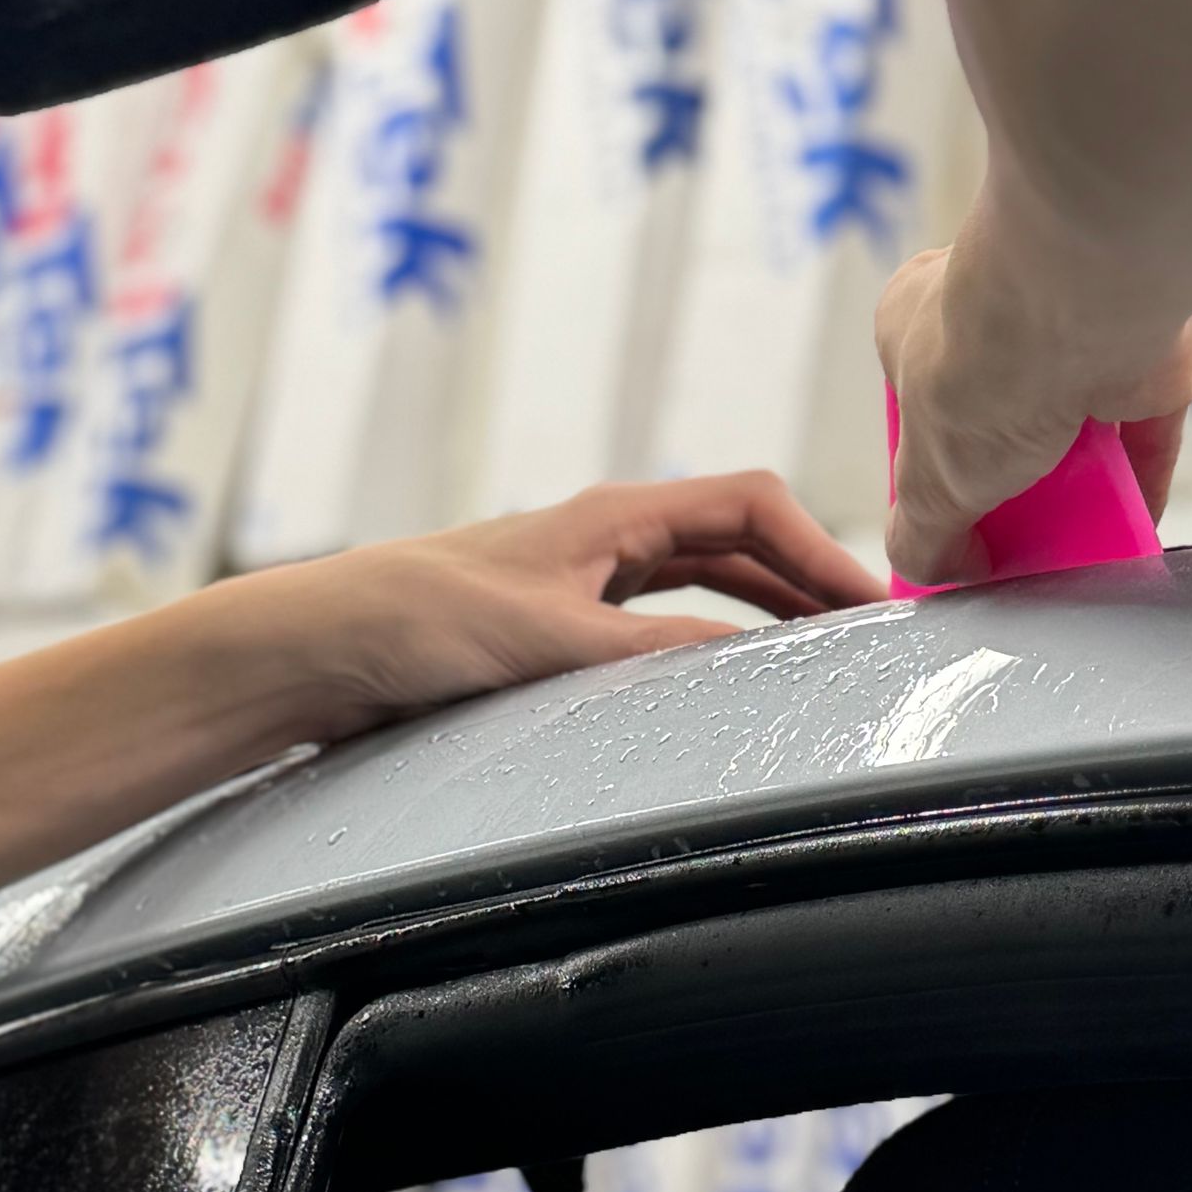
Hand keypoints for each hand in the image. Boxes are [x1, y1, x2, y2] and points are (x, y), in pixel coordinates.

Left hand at [282, 473, 883, 739]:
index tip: (873, 603)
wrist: (318, 650)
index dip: (821, 548)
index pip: (751, 504)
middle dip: (809, 580)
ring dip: (766, 614)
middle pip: (740, 542)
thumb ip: (656, 649)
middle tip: (869, 637)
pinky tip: (726, 686)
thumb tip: (753, 662)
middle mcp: (607, 539)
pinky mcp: (558, 631)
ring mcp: (584, 583)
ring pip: (705, 586)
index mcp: (614, 515)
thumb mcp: (554, 639)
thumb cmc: (417, 619)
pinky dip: (710, 647)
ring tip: (822, 660)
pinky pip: (661, 629)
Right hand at [876, 229, 1191, 590]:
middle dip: (1011, 482)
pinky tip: (1133, 529)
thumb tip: (940, 573)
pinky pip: (1146, 434)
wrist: (1086, 308)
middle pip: (1003, 421)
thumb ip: (922, 536)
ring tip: (1078, 549)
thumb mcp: (928, 482)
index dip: (934, 466)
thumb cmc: (985, 366)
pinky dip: (1140, 484)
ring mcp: (1080, 327)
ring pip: (1078, 427)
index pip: (920, 403)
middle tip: (1015, 542)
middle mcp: (1003, 312)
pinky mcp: (1149, 352)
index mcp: (920, 322)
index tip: (949, 520)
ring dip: (1082, 487)